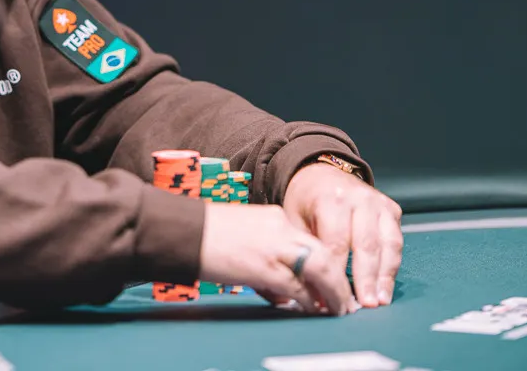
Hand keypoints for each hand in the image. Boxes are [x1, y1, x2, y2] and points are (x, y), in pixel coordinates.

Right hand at [199, 201, 355, 314]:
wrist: (181, 230)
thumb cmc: (203, 235)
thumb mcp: (242, 235)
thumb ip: (265, 253)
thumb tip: (280, 289)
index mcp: (273, 217)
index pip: (310, 242)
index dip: (326, 265)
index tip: (332, 281)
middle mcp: (280, 228)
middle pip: (323, 253)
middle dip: (339, 280)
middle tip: (345, 300)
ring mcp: (275, 246)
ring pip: (320, 268)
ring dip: (332, 292)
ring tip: (337, 309)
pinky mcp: (265, 266)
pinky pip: (298, 286)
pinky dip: (308, 300)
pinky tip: (311, 309)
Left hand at [282, 161, 402, 308]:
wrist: (319, 173)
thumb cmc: (305, 202)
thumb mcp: (295, 220)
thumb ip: (306, 251)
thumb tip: (314, 290)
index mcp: (331, 199)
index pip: (336, 242)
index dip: (337, 272)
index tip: (335, 296)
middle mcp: (359, 198)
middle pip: (365, 244)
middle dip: (365, 278)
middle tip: (365, 305)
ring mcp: (378, 203)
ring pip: (387, 244)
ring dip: (385, 275)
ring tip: (380, 300)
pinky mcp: (391, 209)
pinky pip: (395, 241)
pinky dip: (392, 265)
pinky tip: (385, 286)